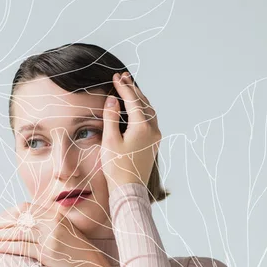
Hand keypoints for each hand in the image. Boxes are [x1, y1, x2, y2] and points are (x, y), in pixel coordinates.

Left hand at [0, 203, 111, 266]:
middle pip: (18, 218)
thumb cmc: (76, 251)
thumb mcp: (64, 231)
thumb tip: (22, 225)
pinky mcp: (48, 252)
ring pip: (17, 232)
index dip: (7, 214)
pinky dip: (7, 247)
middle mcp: (52, 222)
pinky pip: (22, 247)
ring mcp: (50, 237)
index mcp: (55, 214)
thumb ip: (46, 225)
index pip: (25, 208)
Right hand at [100, 71, 161, 189]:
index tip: (115, 77)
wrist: (129, 189)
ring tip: (130, 89)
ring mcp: (155, 138)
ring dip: (139, 99)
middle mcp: (153, 130)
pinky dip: (143, 110)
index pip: (133, 101)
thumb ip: (111, 118)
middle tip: (123, 77)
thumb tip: (113, 100)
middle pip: (144, 103)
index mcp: (143, 127)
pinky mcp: (153, 145)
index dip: (123, 88)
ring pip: (149, 111)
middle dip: (133, 89)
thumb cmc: (117, 167)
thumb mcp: (110, 141)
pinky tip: (137, 109)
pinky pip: (150, 121)